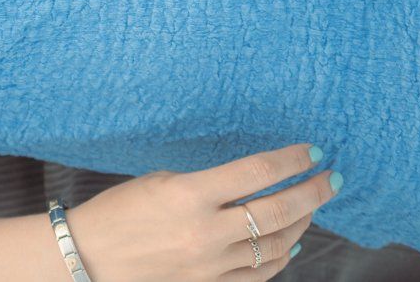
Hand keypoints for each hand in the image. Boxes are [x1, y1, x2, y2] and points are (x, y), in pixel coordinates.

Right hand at [64, 144, 335, 280]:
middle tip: (331, 178)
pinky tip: (289, 243)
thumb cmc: (117, 212)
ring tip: (311, 207)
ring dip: (301, 223)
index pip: (256, 171)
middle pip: (278, 210)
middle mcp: (206, 231)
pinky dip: (281, 257)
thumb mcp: (159, 182)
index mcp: (189, 194)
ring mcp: (211, 265)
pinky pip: (260, 274)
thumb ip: (205, 183)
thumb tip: (249, 178)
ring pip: (277, 245)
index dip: (291, 160)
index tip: (312, 151)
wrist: (88, 259)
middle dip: (312, 192)